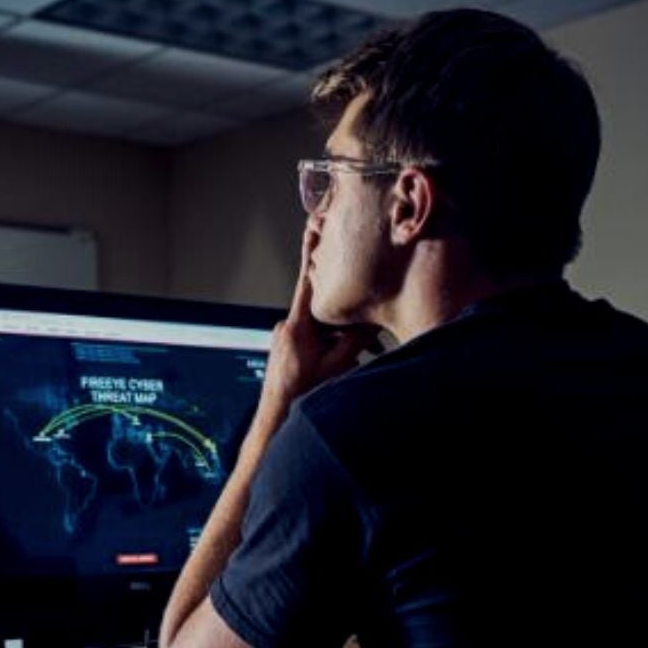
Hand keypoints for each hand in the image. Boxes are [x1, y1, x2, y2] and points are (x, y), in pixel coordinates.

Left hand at [257, 225, 380, 424]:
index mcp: (296, 327)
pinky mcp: (288, 348)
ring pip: (321, 327)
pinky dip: (330, 345)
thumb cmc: (301, 396)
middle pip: (323, 310)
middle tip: (368, 330)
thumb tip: (371, 323)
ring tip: (363, 353)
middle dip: (346, 317)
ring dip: (341, 337)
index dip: (312, 254)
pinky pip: (314, 338)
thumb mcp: (335, 368)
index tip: (314, 228)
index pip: (308, 283)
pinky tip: (345, 361)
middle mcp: (287, 328)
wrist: (276, 420)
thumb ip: (354, 341)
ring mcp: (285, 338)